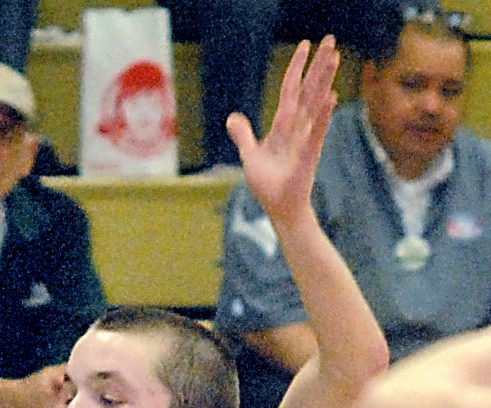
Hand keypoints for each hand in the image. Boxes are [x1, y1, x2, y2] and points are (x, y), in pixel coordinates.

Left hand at [228, 37, 338, 229]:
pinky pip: (316, 131)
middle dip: (318, 64)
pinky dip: (322, 115)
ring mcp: (305, 139)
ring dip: (323, 80)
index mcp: (283, 126)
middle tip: (331, 38)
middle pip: (308, 89)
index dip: (297, 67)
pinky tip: (330, 97)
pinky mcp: (308, 155)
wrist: (280, 209)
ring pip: (315, 103)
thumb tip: (233, 117)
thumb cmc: (269, 185)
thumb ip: (243, 136)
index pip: (291, 89)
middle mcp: (297, 128)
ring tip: (334, 56)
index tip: (305, 44)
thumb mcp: (251, 157)